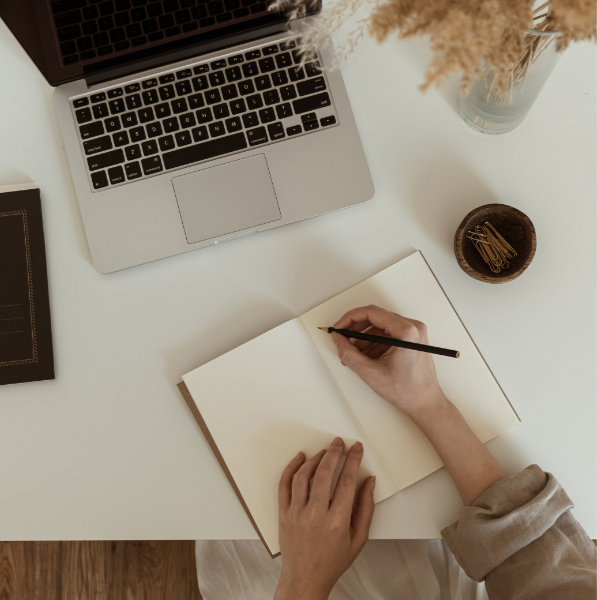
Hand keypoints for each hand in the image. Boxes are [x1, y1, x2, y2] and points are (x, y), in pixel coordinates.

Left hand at [274, 438, 374, 599]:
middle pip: (324, 473)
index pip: (346, 481)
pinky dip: (291, 467)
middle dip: (334, 453)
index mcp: (337, 522)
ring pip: (303, 475)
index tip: (356, 449)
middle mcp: (315, 515)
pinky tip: (300, 458)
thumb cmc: (332, 561)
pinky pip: (285, 484)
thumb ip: (366, 508)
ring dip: (315, 458)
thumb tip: (369, 482)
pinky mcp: (284, 513)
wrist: (305, 579)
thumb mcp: (358, 539)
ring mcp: (297, 513)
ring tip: (324, 451)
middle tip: (339, 443)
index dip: (353, 460)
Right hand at [331, 305, 447, 419]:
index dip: (350, 318)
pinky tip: (367, 357)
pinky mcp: (412, 340)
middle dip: (356, 330)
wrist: (425, 403)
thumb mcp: (370, 372)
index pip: (372, 313)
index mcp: (406, 332)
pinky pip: (388, 335)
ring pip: (381, 327)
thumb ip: (349, 353)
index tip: (339, 327)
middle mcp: (413, 327)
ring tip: (354, 355)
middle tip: (342, 339)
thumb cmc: (407, 391)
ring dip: (364, 339)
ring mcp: (414, 333)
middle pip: (376, 318)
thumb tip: (337, 339)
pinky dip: (374, 343)